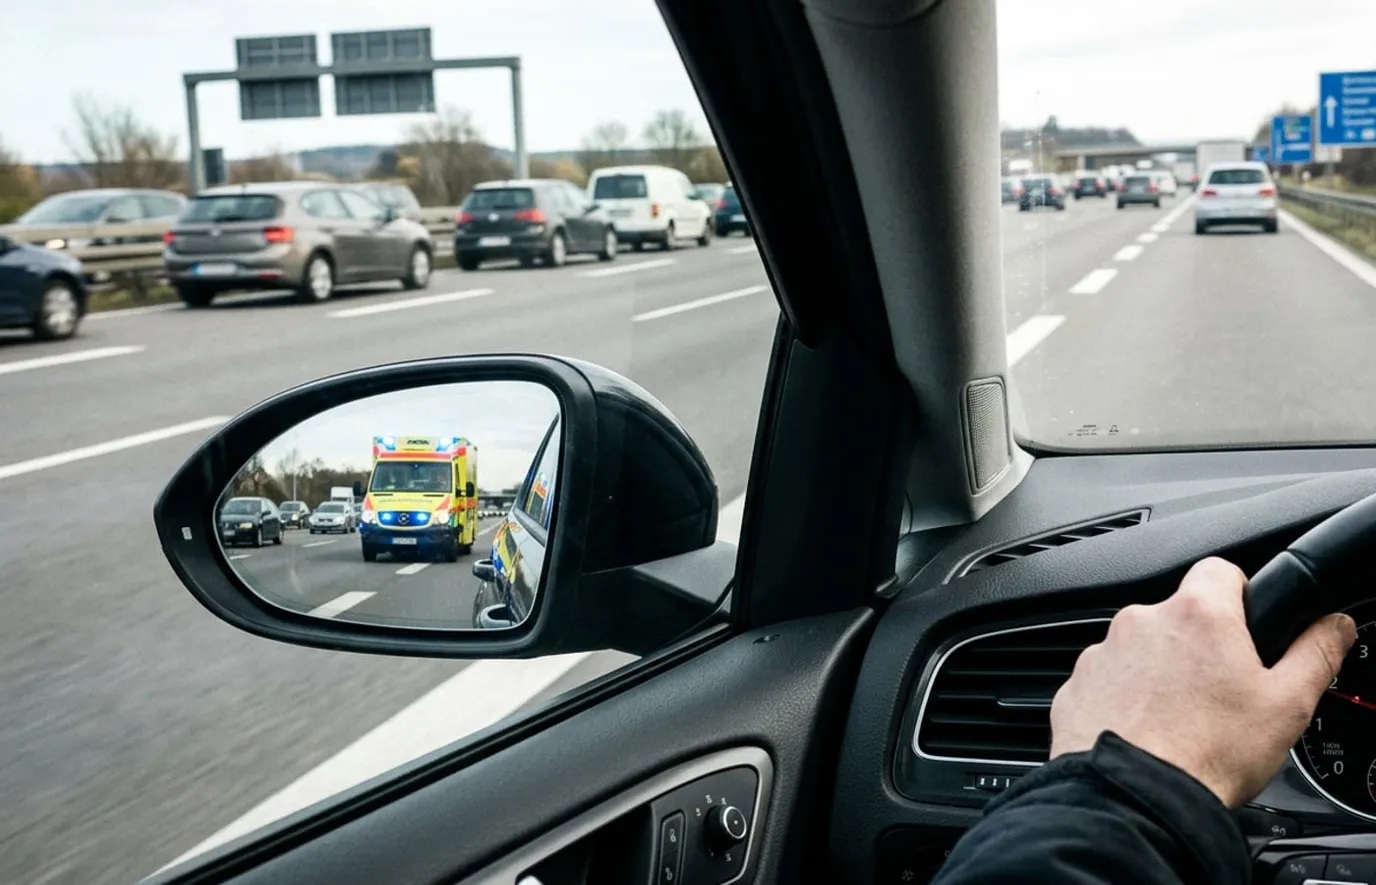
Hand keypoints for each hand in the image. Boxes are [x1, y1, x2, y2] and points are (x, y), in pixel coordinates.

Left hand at [1050, 557, 1355, 807]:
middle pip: (1179, 617)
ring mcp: (1101, 653)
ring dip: (1160, 673)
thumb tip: (1333, 626)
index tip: (1248, 626)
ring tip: (1183, 720)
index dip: (1239, 595)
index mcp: (1198, 615)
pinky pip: (1108, 681)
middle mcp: (1141, 622)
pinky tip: (1146, 732)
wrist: (1135, 798)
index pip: (1220, 571)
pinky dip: (1125, 699)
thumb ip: (1315, 653)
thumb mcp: (1287, 704)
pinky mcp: (1076, 685)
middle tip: (1222, 691)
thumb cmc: (1210, 754)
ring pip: (1141, 650)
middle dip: (1200, 645)